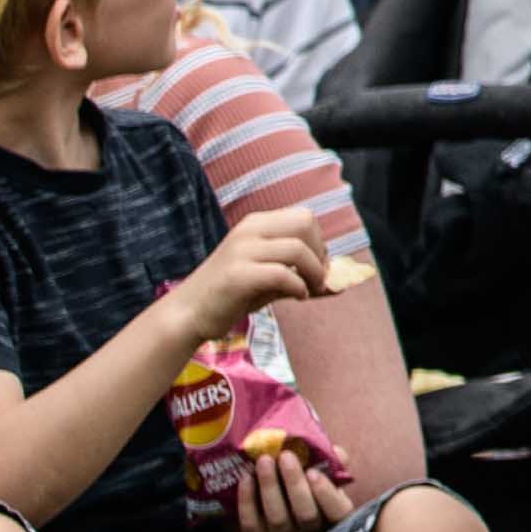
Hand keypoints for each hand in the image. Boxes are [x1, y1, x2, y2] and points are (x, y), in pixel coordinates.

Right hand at [182, 211, 329, 335]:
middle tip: (316, 279)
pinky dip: (299, 287)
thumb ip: (304, 277)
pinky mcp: (237, 275)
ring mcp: (241, 251)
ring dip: (314, 273)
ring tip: (309, 290)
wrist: (187, 314)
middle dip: (320, 252)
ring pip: (297, 249)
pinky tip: (297, 297)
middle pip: (305, 224)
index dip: (320, 243)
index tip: (318, 268)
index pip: (304, 217)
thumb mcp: (271, 281)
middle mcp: (248, 231)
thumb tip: (343, 284)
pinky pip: (282, 274)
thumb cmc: (232, 296)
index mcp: (256, 224)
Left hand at [223, 442, 350, 531]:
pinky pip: (251, 525)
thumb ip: (333, 466)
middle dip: (295, 484)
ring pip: (278, 517)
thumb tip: (336, 452)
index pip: (338, 511)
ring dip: (270, 487)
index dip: (327, 493)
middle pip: (306, 514)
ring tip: (264, 460)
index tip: (313, 471)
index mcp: (333, 518)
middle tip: (285, 456)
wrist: (276, 531)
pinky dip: (248, 501)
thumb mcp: (325, 483)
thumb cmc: (307, 495)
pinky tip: (246, 478)